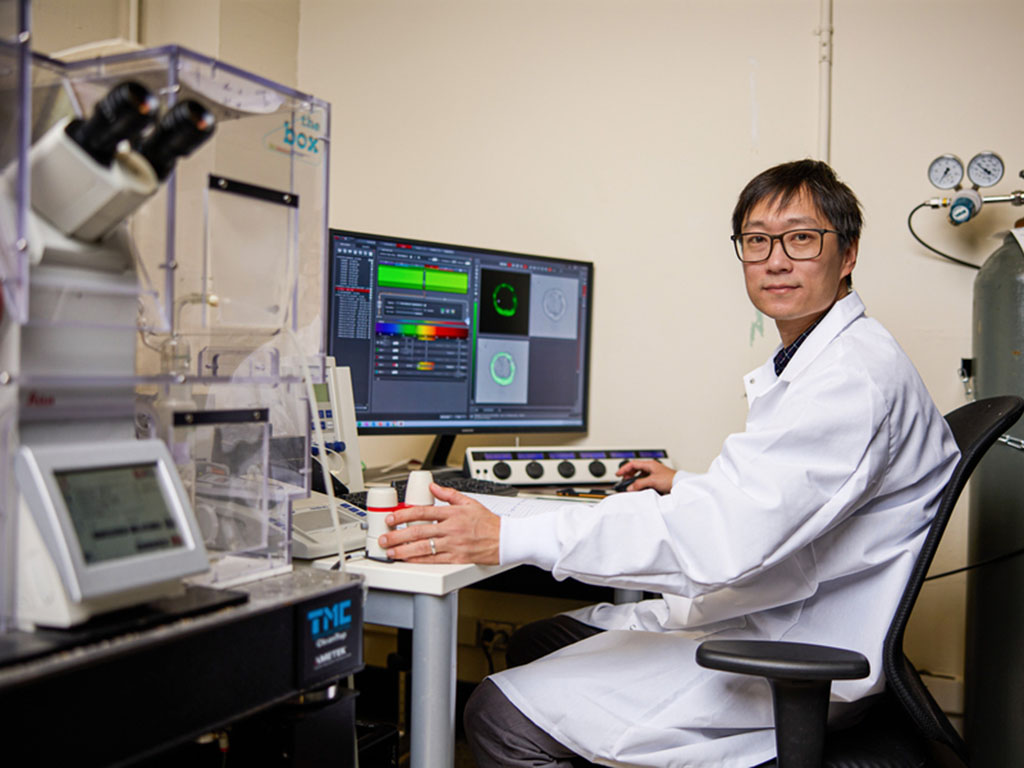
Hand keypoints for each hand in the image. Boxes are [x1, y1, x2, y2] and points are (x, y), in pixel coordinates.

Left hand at [378, 483, 500, 563]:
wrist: (506, 539)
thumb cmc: (489, 523)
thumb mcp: (469, 502)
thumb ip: (449, 494)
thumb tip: (433, 486)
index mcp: (452, 513)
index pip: (423, 512)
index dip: (404, 514)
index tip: (392, 518)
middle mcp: (451, 528)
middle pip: (418, 531)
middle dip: (398, 535)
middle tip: (384, 537)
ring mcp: (453, 544)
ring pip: (423, 547)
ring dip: (404, 550)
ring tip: (391, 551)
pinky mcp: (457, 558)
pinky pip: (434, 559)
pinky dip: (419, 560)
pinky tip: (408, 560)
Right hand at [616, 459, 675, 493]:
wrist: (680, 485)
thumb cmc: (670, 479)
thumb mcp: (652, 481)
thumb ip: (639, 484)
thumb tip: (630, 487)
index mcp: (650, 464)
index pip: (633, 464)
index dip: (624, 469)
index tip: (618, 474)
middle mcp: (651, 468)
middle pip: (636, 469)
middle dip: (628, 475)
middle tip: (624, 481)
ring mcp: (654, 474)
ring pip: (640, 476)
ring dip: (634, 481)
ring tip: (631, 487)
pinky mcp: (657, 481)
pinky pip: (645, 481)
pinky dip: (640, 485)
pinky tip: (640, 489)